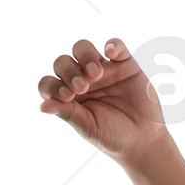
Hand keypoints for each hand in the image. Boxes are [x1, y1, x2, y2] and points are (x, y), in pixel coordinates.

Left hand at [37, 38, 167, 164]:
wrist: (142, 139)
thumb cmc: (112, 136)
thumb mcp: (88, 127)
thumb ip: (67, 114)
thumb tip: (42, 106)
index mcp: (69, 97)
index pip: (49, 83)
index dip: (52, 86)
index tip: (66, 96)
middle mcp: (82, 80)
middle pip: (63, 62)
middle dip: (69, 72)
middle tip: (82, 87)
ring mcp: (103, 70)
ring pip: (83, 49)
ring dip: (85, 57)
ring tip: (96, 74)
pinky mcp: (124, 64)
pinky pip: (115, 45)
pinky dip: (112, 45)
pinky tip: (110, 54)